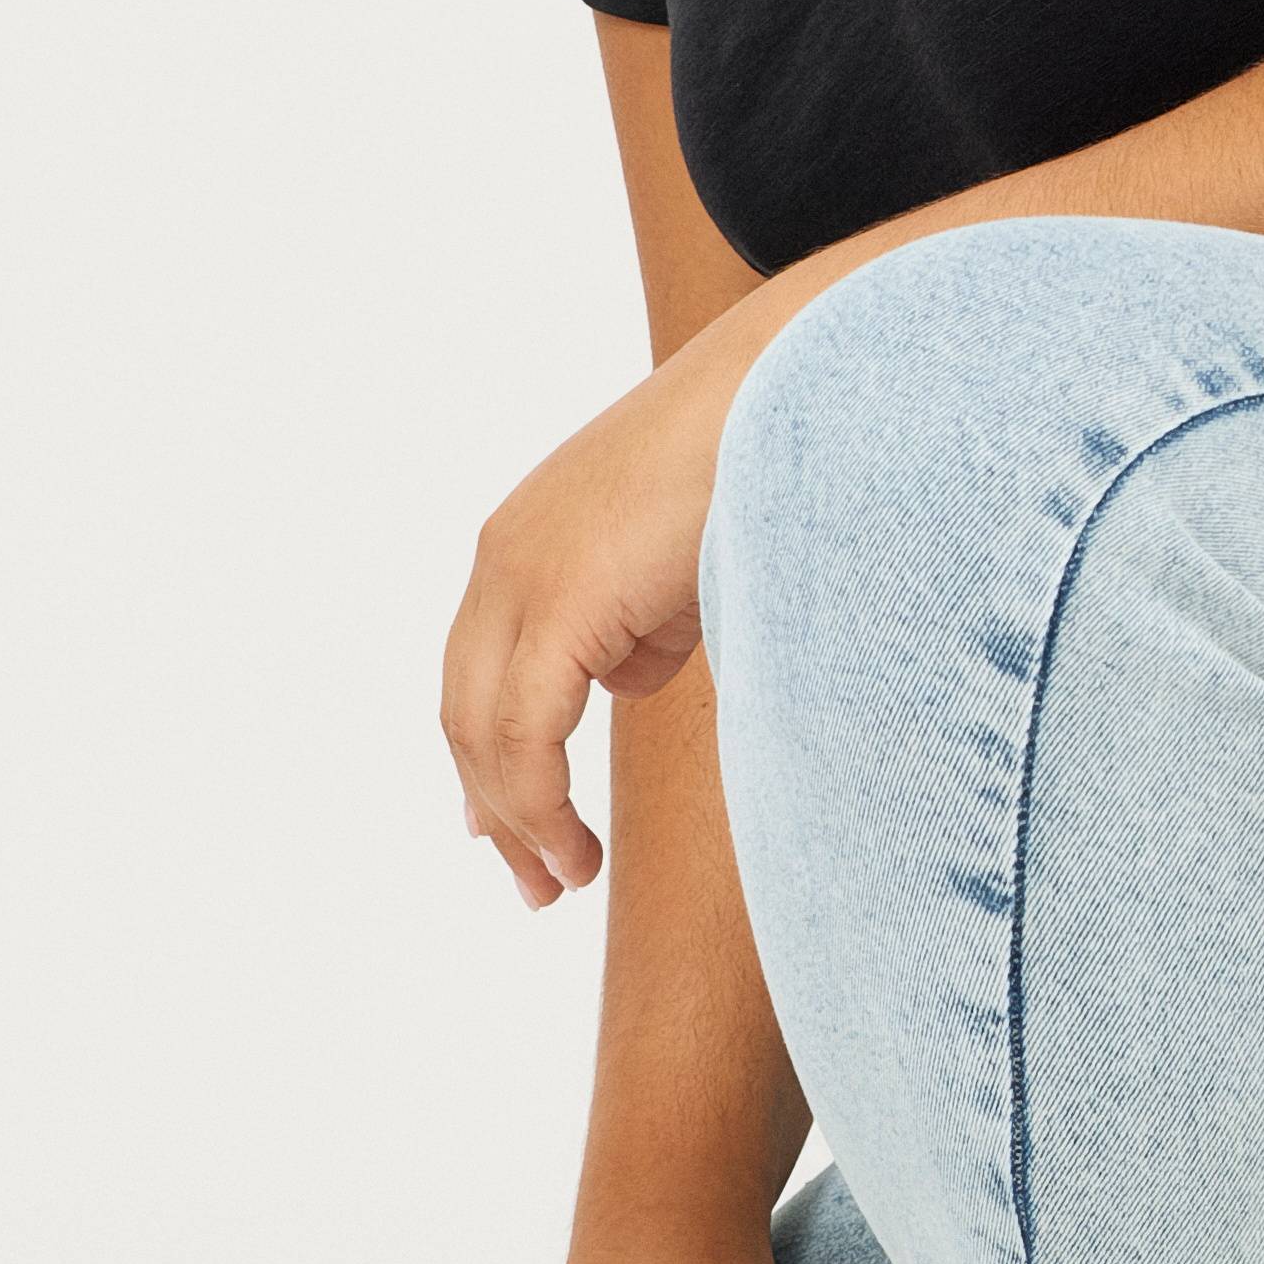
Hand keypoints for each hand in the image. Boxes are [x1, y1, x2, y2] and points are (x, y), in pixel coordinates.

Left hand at [441, 320, 758, 906]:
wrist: (799, 382)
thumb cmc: (766, 459)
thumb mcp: (685, 559)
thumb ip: (642, 619)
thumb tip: (625, 676)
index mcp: (530, 538)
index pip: (479, 668)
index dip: (488, 756)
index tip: (502, 827)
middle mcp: (506, 554)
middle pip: (465, 709)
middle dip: (496, 805)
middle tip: (535, 881)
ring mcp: (523, 573)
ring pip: (484, 732)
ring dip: (519, 820)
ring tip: (561, 881)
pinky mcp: (559, 601)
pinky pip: (524, 733)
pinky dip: (538, 803)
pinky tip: (572, 850)